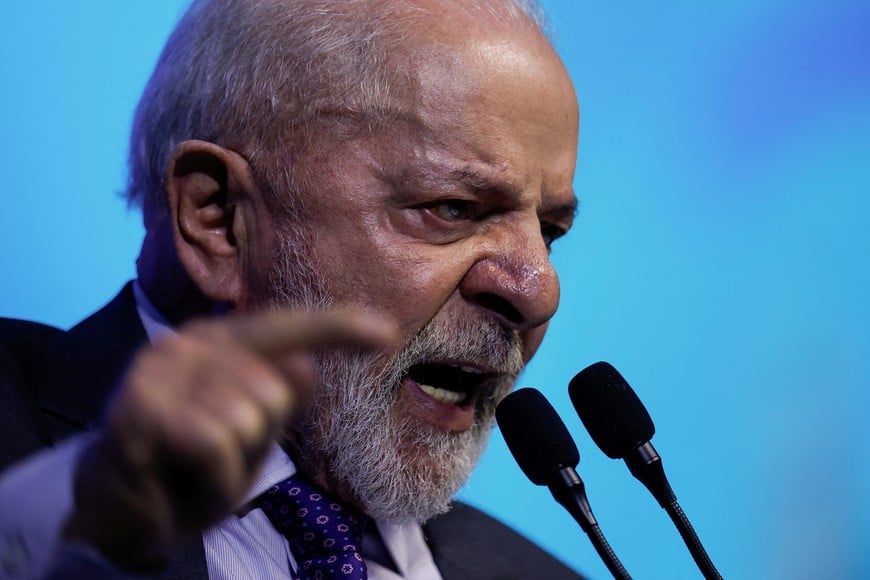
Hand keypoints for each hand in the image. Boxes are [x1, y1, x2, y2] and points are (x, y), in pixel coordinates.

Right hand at [62, 309, 394, 572]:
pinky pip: (216, 448)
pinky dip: (211, 484)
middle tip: (210, 461)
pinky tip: (177, 487)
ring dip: (232, 470)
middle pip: (276, 392)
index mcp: (217, 342)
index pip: (287, 327)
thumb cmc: (187, 467)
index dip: (338, 328)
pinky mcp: (138, 409)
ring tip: (194, 474)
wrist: (113, 510)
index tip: (386, 332)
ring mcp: (159, 371)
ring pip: (249, 422)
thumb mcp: (248, 435)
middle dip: (255, 444)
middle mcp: (187, 344)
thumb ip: (278, 397)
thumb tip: (304, 364)